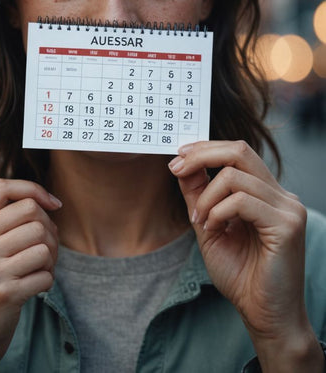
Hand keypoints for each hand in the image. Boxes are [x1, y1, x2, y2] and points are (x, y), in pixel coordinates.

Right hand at [0, 179, 61, 372]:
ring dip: (51, 257)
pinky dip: (48, 281)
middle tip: (46, 247)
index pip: (2, 187)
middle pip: (32, 212)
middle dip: (49, 228)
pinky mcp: (5, 293)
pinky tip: (35, 287)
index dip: (34, 189)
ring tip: (40, 268)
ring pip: (44, 242)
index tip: (53, 204)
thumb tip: (46, 202)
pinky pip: (47, 274)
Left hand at [169, 140, 323, 371]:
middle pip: (239, 150)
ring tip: (200, 222)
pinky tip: (213, 229)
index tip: (176, 157)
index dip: (204, 149)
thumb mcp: (208, 225)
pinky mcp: (287, 225)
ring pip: (234, 177)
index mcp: (264, 193)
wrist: (262, 313)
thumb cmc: (239, 273)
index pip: (236, 152)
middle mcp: (280, 195)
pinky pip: (241, 201)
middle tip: (176, 168)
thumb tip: (181, 165)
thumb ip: (197, 195)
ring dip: (205, 198)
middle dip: (201, 155)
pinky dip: (217, 212)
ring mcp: (287, 208)